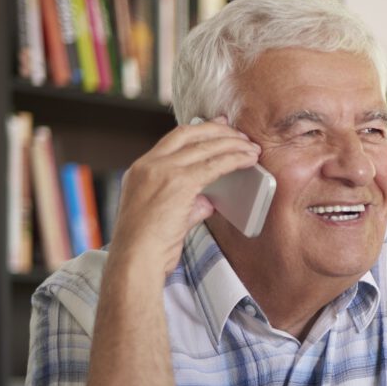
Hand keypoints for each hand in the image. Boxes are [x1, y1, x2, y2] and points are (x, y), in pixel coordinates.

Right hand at [108, 116, 262, 276]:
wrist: (135, 259)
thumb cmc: (147, 247)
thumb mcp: (165, 216)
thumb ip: (188, 204)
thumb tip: (209, 200)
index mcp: (141, 170)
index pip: (173, 140)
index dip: (198, 130)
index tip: (218, 126)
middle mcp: (149, 165)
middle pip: (189, 134)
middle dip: (218, 130)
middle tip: (240, 133)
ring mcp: (162, 171)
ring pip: (204, 146)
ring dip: (232, 144)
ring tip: (251, 148)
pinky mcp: (179, 183)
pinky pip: (214, 164)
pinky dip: (234, 159)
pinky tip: (248, 160)